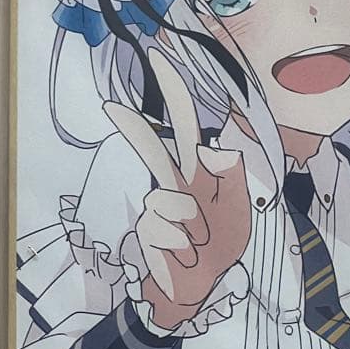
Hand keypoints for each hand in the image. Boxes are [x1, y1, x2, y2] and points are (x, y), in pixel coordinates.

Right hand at [104, 49, 251, 329]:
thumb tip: (212, 149)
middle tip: (110, 106)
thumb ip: (230, 177)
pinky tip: (185, 255)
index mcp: (198, 171)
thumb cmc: (221, 244)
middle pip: (150, 148)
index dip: (174, 93)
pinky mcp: (148, 230)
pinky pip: (165, 229)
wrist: (201, 287)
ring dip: (192, 228)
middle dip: (132, 128)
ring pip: (169, 202)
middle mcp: (174, 182)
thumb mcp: (240, 210)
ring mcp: (158, 205)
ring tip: (200, 243)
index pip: (186, 124)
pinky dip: (182, 246)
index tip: (159, 61)